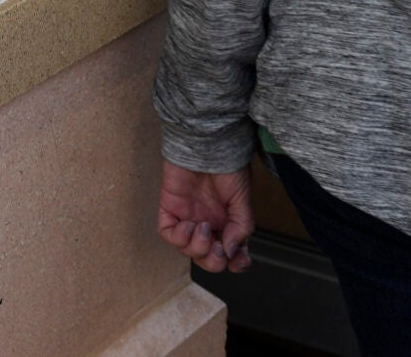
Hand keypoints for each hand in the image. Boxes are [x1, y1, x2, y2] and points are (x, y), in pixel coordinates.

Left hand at [158, 159, 254, 273]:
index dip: (235, 263)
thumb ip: (240, 226)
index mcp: (228, 224)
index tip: (239, 260)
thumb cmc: (226, 167)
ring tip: (202, 227)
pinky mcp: (170, 209)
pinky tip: (188, 224)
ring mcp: (188, 218)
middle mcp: (208, 224)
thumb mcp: (242, 199)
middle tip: (218, 249)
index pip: (231, 254)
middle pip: (208, 259)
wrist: (206, 146)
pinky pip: (168, 234)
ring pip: (188, 250)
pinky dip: (178, 237)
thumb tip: (232, 251)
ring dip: (197, 247)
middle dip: (214, 261)